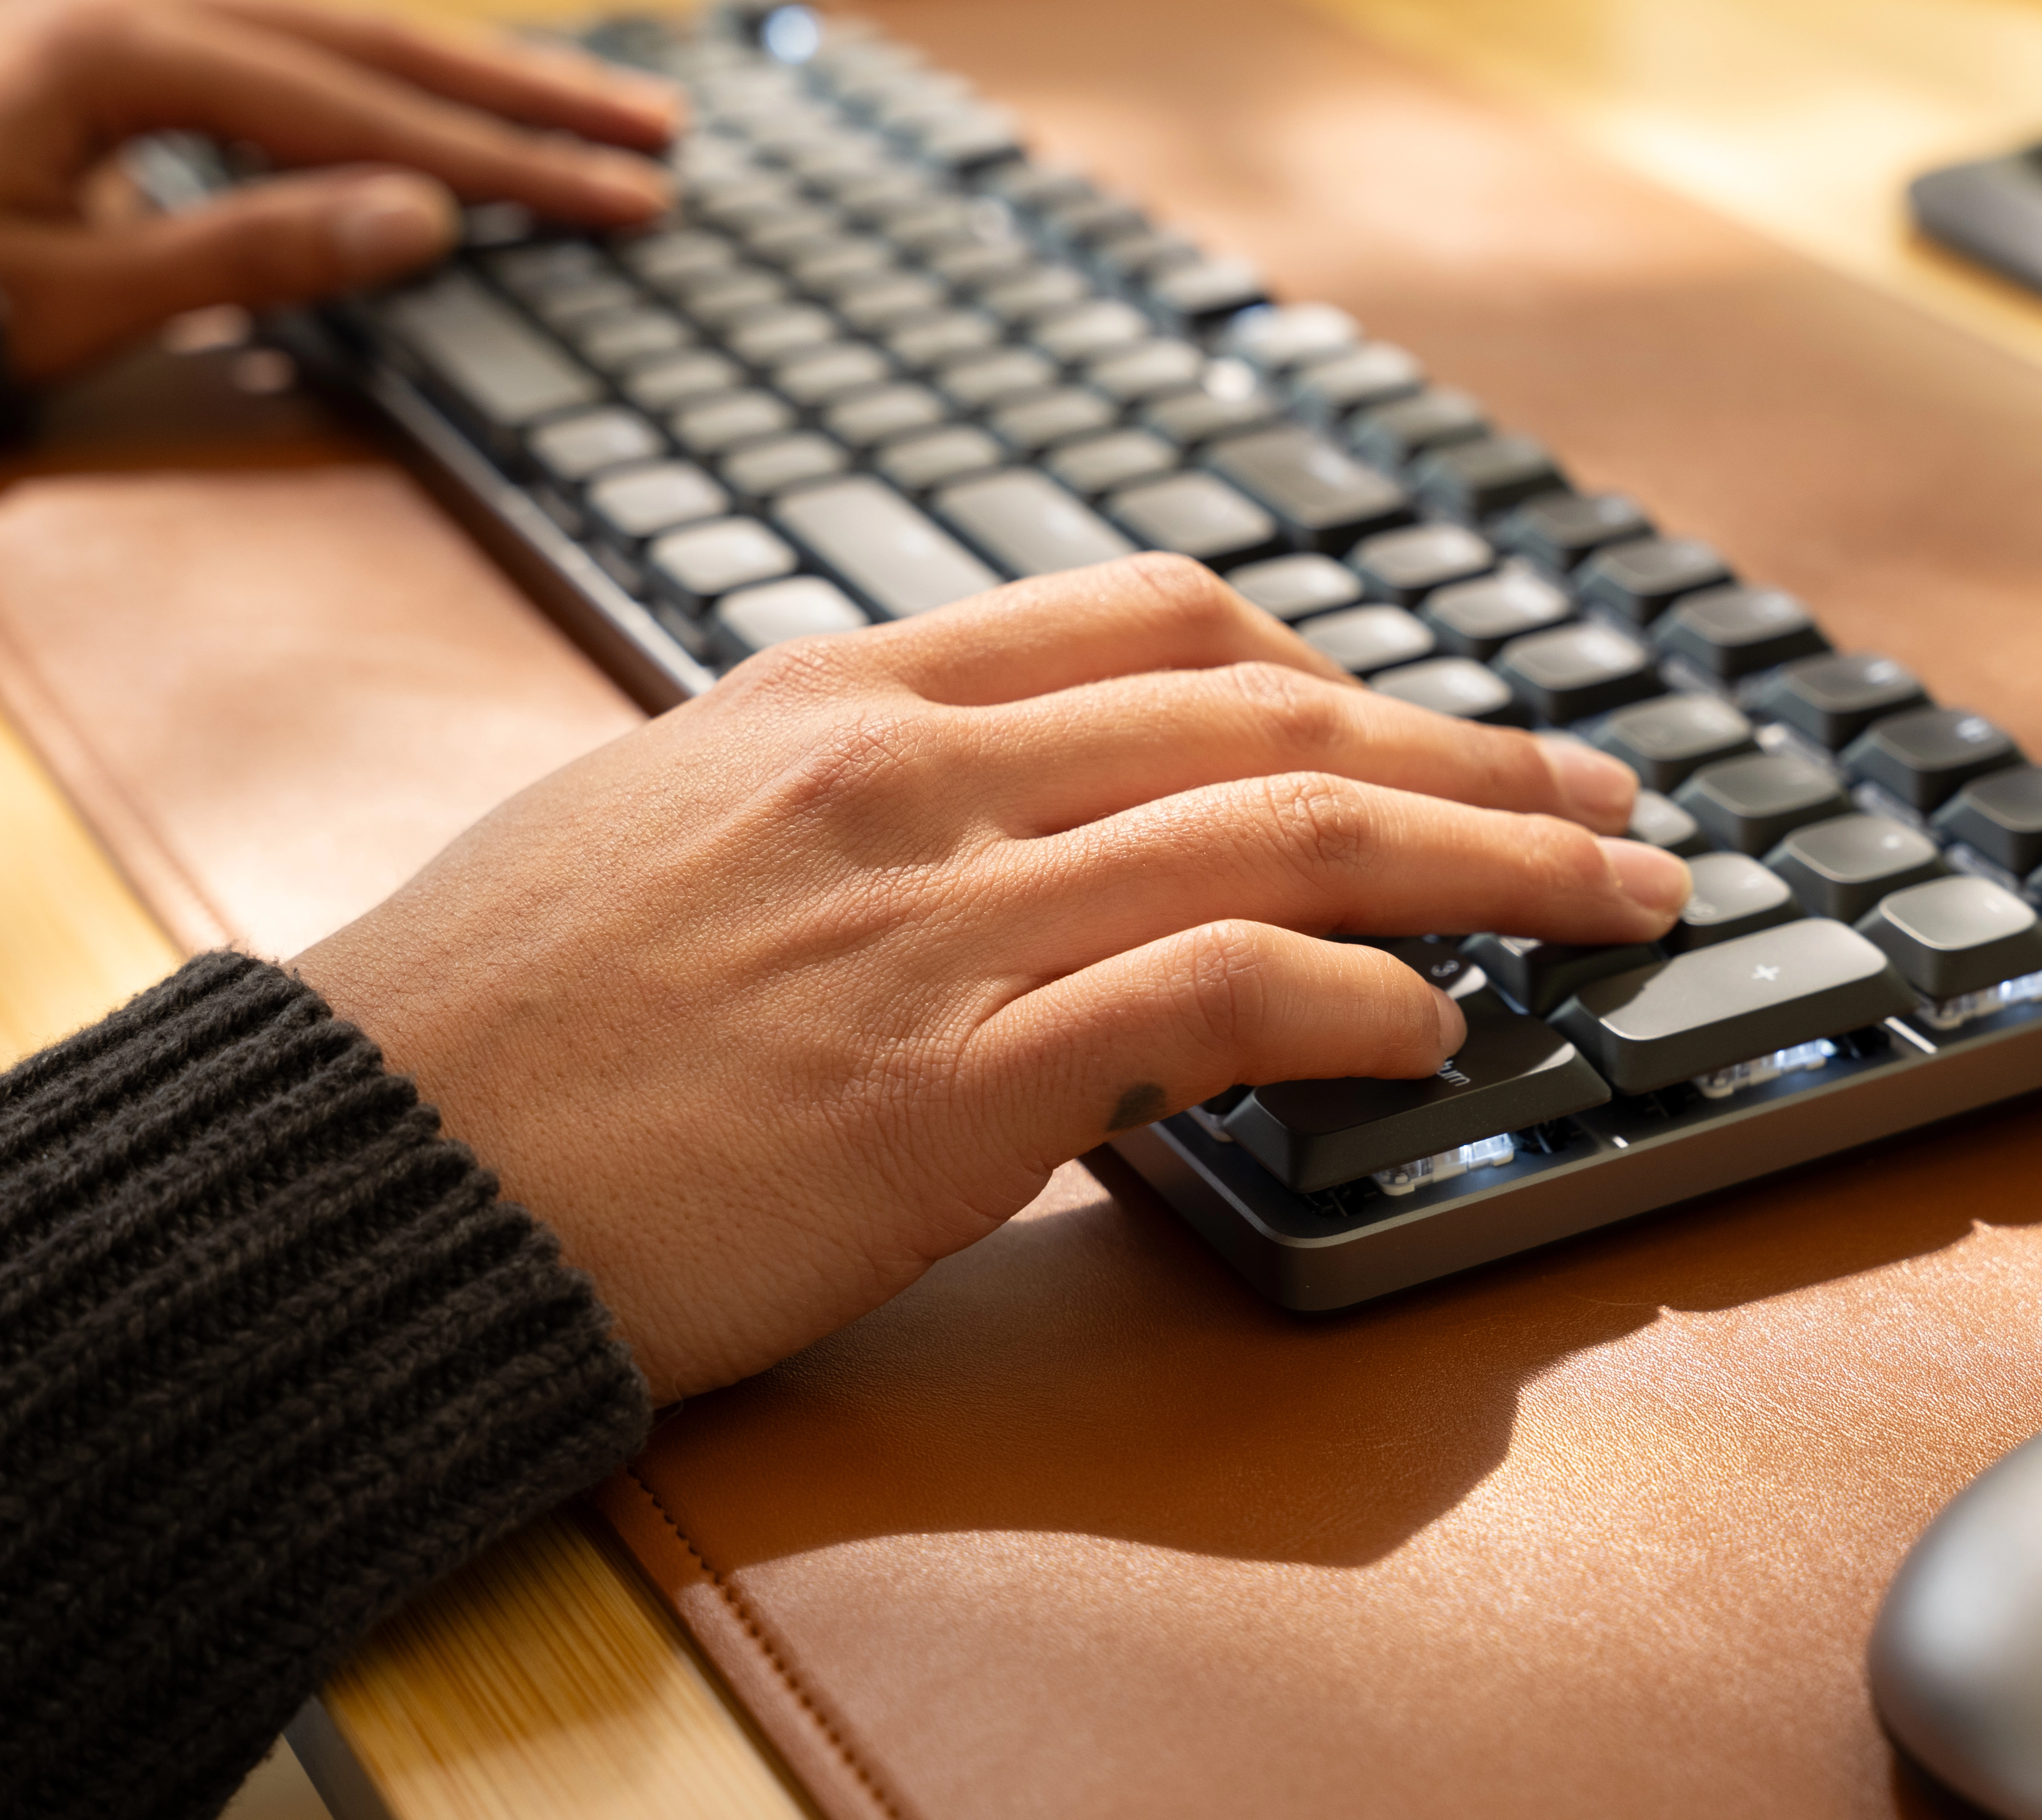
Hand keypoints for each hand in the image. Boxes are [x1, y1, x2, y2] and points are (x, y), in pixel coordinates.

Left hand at [0, 0, 679, 377]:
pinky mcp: (105, 40)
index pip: (367, 115)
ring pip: (335, 26)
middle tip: (660, 133)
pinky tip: (429, 101)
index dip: (512, 163)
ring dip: (468, 73)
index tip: (632, 198)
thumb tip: (423, 214)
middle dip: (526, 96)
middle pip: (374, 39)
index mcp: (124, 50)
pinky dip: (376, 73)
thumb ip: (245, 250)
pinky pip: (276, 42)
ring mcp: (117, 14)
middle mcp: (130, 2)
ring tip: (589, 108)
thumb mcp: (59, 294)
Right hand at [293, 558, 1689, 1401]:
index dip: (1333, 662)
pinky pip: (1219, 989)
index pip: (1156, 621)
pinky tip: (1439, 1026)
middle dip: (1472, 744)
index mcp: (845, 700)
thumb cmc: (508, 1017)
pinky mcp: (948, 1081)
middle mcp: (912, 776)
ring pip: (1288, 825)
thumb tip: (1019, 825)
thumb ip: (861, 797)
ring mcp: (937, 920)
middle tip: (1602, 788)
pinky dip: (1360, 993)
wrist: (369, 1168)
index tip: (1428, 713)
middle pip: (1271, 708)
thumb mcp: (679, 823)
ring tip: (1613, 888)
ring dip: (1488, 854)